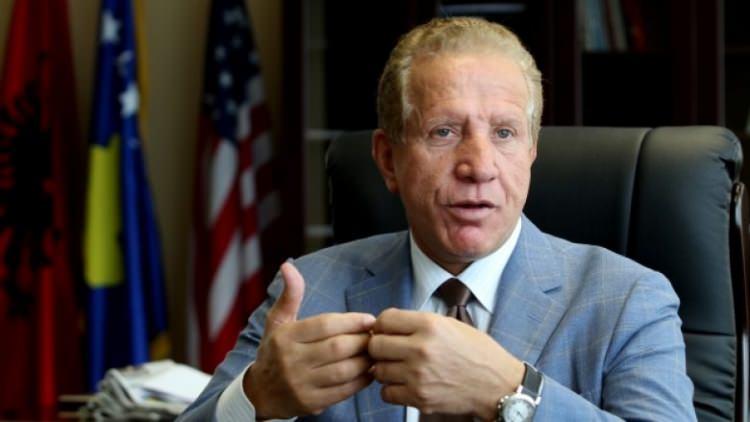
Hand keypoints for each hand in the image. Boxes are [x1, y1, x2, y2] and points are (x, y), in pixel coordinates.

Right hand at [243, 262, 375, 417]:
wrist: (261, 392)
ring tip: (375, 352)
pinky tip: (369, 371)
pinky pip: (344, 391)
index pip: (325, 325)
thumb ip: (290, 295)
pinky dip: (361, 380)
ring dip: (366, 361)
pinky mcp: (311, 403)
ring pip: (344, 371)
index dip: (351, 321)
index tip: (369, 319)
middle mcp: (292, 361)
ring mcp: (302, 384)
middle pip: (338, 348)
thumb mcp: (278, 321)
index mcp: (286, 337)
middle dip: (362, 340)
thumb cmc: (275, 350)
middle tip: (376, 335)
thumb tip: (288, 266)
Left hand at [368, 308, 523, 419]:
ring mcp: (419, 375)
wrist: (497, 384)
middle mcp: (421, 348)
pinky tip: (405, 384)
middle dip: (379, 347)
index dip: (382, 325)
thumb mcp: (449, 324)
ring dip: (386, 370)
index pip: (384, 319)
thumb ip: (417, 323)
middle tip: (389, 352)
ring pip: (378, 370)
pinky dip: (392, 390)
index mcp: (429, 325)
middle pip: (375, 345)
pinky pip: (386, 393)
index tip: (386, 332)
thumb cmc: (476, 352)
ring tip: (400, 368)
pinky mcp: (420, 398)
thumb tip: (385, 326)